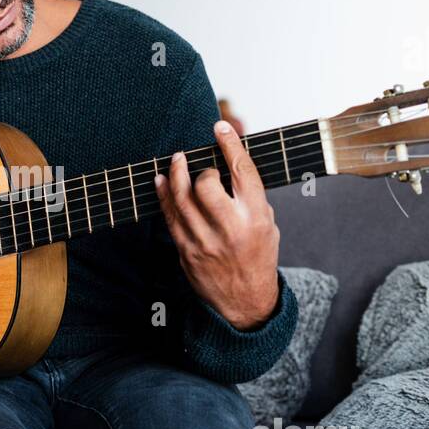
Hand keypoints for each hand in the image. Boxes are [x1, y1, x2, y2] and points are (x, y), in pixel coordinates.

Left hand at [154, 120, 280, 329]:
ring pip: (182, 199)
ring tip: (176, 161)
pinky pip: (169, 217)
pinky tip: (161, 182)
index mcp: (256, 217)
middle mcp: (231, 228)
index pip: (241, 172)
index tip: (220, 126)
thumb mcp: (267, 224)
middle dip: (200, 169)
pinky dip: (163, 195)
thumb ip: (250, 195)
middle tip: (200, 166)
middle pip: (206, 184)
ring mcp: (206, 241)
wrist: (246, 302)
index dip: (230, 144)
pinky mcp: (186, 252)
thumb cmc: (258, 256)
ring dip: (175, 174)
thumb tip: (228, 162)